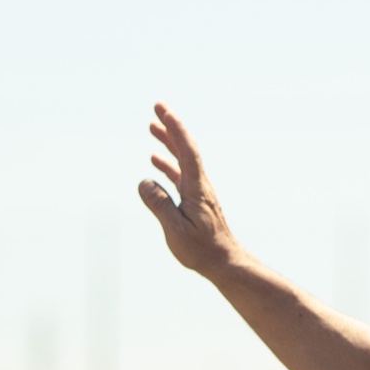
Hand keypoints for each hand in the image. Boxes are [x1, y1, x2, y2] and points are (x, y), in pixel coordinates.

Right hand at [138, 103, 240, 276]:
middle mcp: (199, 185)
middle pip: (185, 149)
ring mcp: (198, 192)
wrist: (224, 263)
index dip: (176, 129)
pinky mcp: (195, 200)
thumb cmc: (202, 250)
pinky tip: (155, 161)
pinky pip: (179, 174)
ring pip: (182, 160)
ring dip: (168, 141)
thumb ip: (160, 205)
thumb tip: (144, 181)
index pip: (187, 152)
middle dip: (171, 126)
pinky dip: (167, 163)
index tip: (163, 111)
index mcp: (197, 189)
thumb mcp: (176, 230)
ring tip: (152, 126)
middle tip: (158, 106)